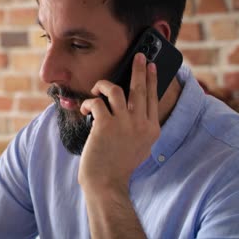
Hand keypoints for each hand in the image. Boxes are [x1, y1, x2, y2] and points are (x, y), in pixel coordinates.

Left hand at [79, 53, 159, 192]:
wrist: (106, 183)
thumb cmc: (119, 166)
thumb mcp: (140, 147)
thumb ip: (141, 128)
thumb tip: (133, 107)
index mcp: (152, 129)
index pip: (153, 98)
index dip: (151, 80)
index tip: (150, 66)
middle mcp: (141, 124)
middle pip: (140, 88)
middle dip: (138, 68)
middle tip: (138, 55)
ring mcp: (124, 124)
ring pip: (116, 90)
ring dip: (103, 85)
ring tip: (96, 90)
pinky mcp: (105, 125)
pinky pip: (96, 102)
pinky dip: (88, 102)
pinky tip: (85, 110)